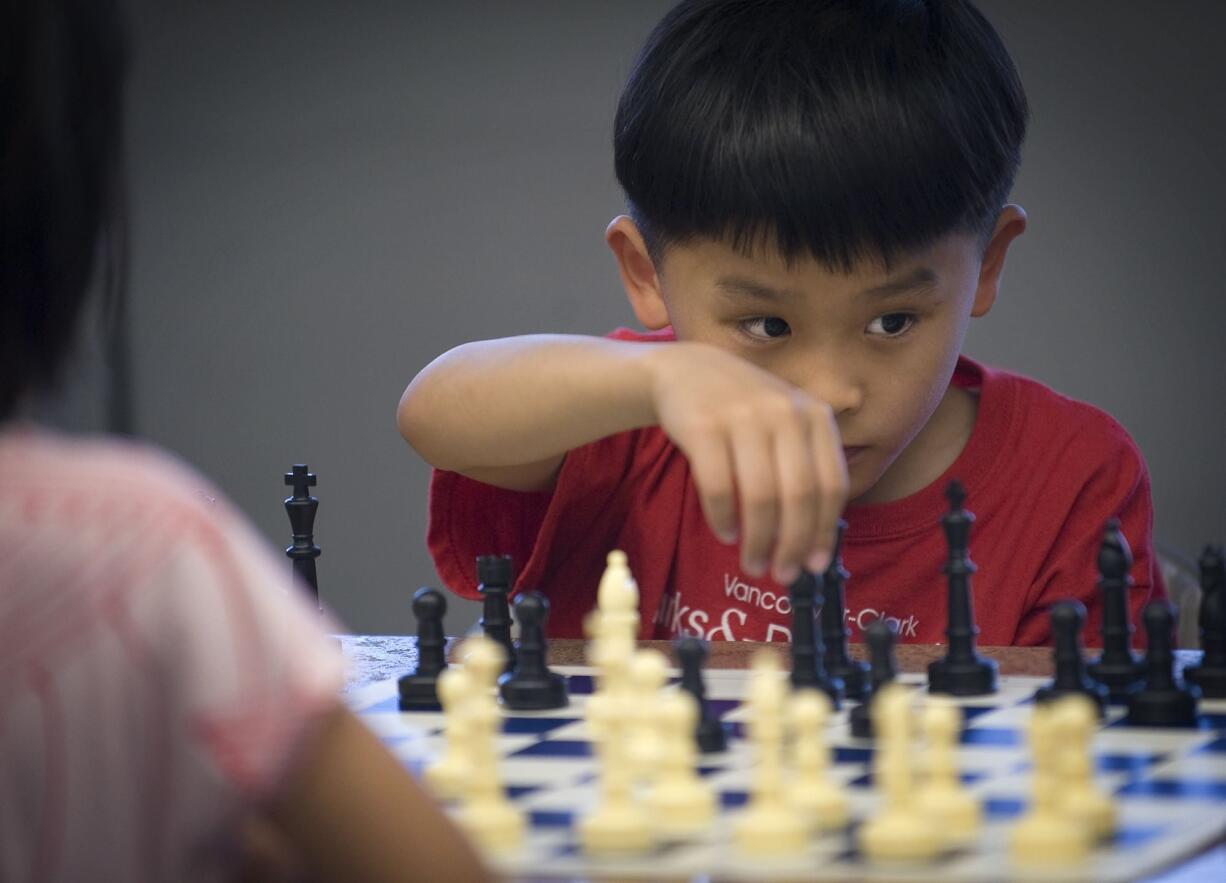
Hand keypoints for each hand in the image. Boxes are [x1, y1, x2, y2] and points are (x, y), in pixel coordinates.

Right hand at [644, 342, 847, 583]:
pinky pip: (717, 486)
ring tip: (752, 564)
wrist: (686, 371)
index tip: (813, 566)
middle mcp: (784, 412)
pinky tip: (725, 533)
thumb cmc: (743, 413)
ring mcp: (743, 416)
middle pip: (799, 494)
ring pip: (760, 495)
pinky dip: (723, 518)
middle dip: (792, 543)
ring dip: (758, 539)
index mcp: (815, 415)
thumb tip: (812, 546)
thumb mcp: (784, 426)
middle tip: (781, 575)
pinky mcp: (703, 425)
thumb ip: (803, 470)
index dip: (824, 530)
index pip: (832, 484)